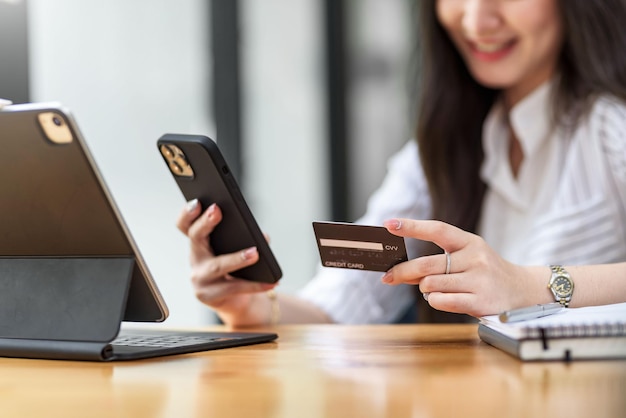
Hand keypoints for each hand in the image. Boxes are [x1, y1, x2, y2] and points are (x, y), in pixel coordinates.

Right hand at [177, 200, 275, 323]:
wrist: (236, 301)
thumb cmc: (237, 269)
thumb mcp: (240, 249)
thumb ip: (249, 238)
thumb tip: (263, 237)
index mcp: (200, 243)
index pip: (185, 225)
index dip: (187, 213)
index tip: (197, 202)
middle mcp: (195, 258)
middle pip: (195, 237)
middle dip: (205, 222)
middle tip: (217, 211)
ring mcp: (199, 278)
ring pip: (217, 265)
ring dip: (237, 258)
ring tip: (255, 253)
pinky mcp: (208, 296)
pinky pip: (234, 288)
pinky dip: (255, 285)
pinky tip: (271, 282)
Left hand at [380, 218, 546, 316]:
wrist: (522, 292)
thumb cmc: (484, 273)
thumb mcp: (467, 258)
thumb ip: (437, 261)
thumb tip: (399, 269)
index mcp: (469, 242)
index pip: (437, 229)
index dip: (412, 226)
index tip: (389, 223)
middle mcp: (475, 258)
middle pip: (426, 265)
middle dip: (403, 272)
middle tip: (388, 276)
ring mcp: (478, 280)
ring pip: (431, 285)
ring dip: (425, 289)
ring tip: (436, 289)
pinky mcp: (479, 302)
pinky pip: (440, 301)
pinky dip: (435, 301)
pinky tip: (446, 299)